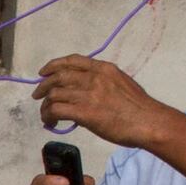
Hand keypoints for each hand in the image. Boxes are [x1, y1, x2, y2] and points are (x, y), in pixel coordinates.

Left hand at [33, 54, 164, 145]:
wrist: (148, 121)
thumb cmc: (138, 107)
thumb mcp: (121, 83)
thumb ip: (102, 82)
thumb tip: (86, 91)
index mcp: (103, 69)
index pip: (73, 61)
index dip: (54, 65)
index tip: (43, 72)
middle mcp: (94, 77)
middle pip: (58, 76)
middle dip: (43, 86)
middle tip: (38, 96)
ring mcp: (89, 94)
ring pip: (54, 94)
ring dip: (45, 106)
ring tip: (46, 116)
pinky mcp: (84, 112)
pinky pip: (56, 110)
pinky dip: (49, 116)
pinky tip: (51, 123)